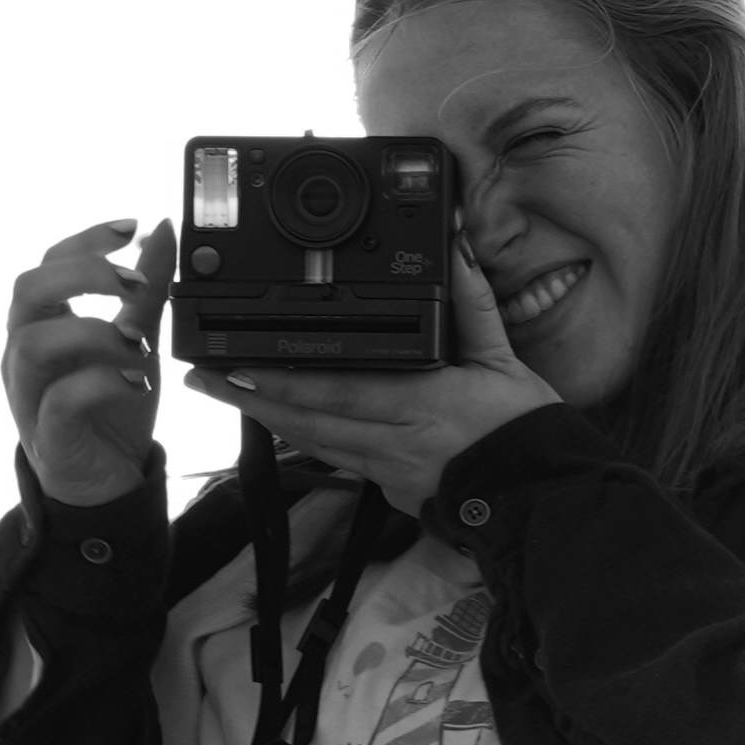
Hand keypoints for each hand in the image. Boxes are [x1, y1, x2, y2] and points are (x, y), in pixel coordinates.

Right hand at [0, 217, 161, 505]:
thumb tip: (160, 230)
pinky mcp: (47, 435)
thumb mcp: (137, 341)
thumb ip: (145, 291)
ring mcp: (28, 394)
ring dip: (95, 332)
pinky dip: (101, 382)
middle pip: (27, 291)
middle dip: (83, 276)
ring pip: (35, 343)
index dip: (84, 241)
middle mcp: (24, 353)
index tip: (130, 226)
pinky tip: (137, 382)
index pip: (47, 264)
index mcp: (43, 324)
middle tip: (135, 283)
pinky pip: (60, 399)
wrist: (109, 482)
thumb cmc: (111, 408)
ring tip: (141, 344)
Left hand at [192, 230, 564, 523]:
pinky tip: (280, 423)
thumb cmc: (526, 430)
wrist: (543, 496)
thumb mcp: (504, 359)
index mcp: (423, 402)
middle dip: (249, 399)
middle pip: (308, 420)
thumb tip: (456, 248)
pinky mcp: (391, 490)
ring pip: (314, 444)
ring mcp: (389, 471)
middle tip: (201, 378)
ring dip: (266, 419)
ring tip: (224, 395)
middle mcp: (396, 440)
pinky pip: (339, 461)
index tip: (237, 365)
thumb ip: (472, 303)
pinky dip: (305, 440)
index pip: (337, 389)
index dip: (282, 380)